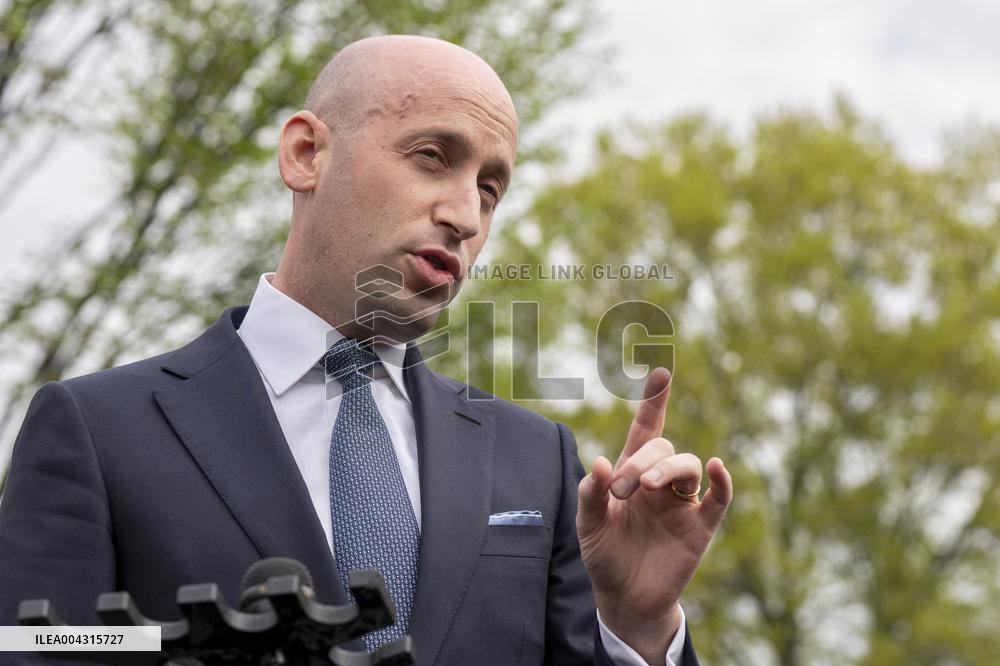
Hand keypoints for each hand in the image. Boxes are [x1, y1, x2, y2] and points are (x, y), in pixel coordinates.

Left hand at [577, 367, 732, 662]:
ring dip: (668, 469)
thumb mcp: (588, 525)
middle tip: (623, 489)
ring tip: (648, 486)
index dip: (654, 403)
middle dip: (642, 461)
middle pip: (662, 449)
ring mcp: (681, 503)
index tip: (661, 374)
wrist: (625, 599)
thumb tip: (601, 462)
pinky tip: (714, 467)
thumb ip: (591, 494)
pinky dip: (721, 481)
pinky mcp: (700, 527)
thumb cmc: (605, 556)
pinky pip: (718, 499)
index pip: (645, 431)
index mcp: (630, 474)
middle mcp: (659, 482)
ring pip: (686, 466)